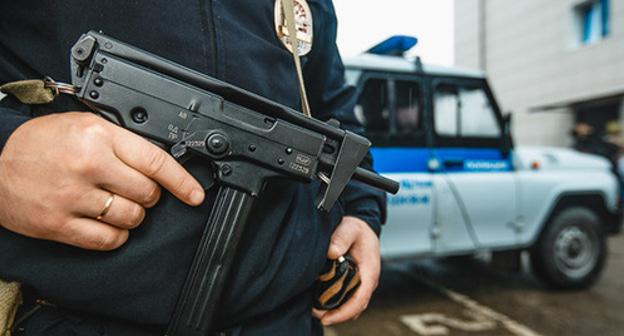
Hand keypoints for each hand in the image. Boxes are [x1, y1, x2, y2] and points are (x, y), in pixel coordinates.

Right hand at [0, 112, 204, 249]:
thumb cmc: (41, 143)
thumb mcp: (85, 126)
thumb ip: (122, 142)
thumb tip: (160, 164)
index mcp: (98, 136)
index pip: (155, 161)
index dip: (181, 181)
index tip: (195, 195)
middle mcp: (88, 165)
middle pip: (147, 193)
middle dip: (148, 194)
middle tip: (132, 188)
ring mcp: (72, 197)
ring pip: (132, 218)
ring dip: (133, 215)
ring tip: (115, 203)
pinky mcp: (59, 224)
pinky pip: (108, 239)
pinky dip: (116, 235)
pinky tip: (107, 222)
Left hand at [313, 216, 380, 324]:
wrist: (363, 229)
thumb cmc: (357, 230)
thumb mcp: (350, 228)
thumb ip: (341, 238)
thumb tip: (331, 252)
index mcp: (369, 272)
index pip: (359, 299)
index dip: (344, 312)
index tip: (326, 317)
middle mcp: (367, 282)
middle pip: (355, 307)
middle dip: (336, 315)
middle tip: (314, 314)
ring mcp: (361, 284)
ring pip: (350, 305)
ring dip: (335, 311)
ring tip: (314, 310)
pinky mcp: (354, 283)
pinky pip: (346, 298)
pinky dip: (335, 303)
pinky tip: (319, 301)